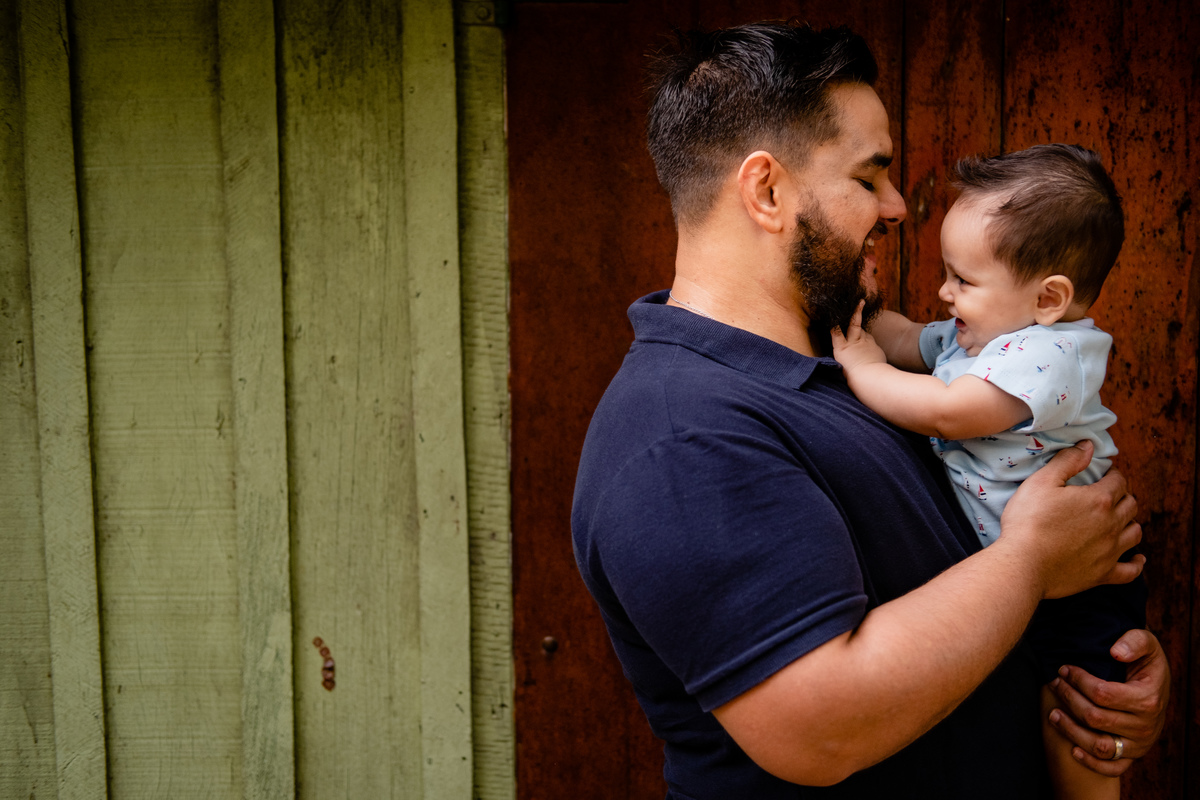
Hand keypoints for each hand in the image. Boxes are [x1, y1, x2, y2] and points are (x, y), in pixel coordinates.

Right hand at [831, 302, 885, 371]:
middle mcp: (852, 343)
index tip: (833, 315)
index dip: (834, 323)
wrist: (869, 379)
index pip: (835, 332)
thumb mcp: (842, 368)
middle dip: (856, 312)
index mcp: (840, 349)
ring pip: (863, 331)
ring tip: (861, 333)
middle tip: (860, 301)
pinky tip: (870, 349)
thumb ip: (844, 357)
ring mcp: (865, 343)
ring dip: (861, 330)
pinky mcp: (875, 346)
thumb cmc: (853, 378)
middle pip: (853, 323)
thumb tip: (848, 355)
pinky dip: (869, 342)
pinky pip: (871, 341)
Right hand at [997, 442, 1142, 598]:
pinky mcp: (1103, 574)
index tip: (1106, 474)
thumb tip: (1088, 446)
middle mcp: (1111, 524)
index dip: (1113, 475)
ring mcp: (1110, 551)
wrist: (1023, 564)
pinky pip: (1131, 570)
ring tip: (1120, 520)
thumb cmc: (1028, 521)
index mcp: (1098, 500)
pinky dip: (1137, 563)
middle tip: (1110, 494)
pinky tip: (1137, 558)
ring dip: (1130, 523)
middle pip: (1131, 505)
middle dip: (1123, 496)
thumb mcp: (1041, 482)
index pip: (1118, 482)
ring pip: (1134, 533)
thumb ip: (1067, 461)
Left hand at [1046, 629, 1169, 775]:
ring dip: (1071, 731)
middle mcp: (1145, 726)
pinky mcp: (1133, 756)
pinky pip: (1113, 768)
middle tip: (1054, 684)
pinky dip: (1091, 762)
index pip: (1102, 693)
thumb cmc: (1146, 663)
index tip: (1063, 669)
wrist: (1158, 688)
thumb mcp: (1147, 644)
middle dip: (1068, 699)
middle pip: (1095, 718)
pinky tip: (1073, 749)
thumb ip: (1135, 641)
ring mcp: (1139, 744)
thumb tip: (1115, 652)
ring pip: (1100, 746)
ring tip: (1052, 714)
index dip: (1078, 680)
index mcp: (1147, 699)